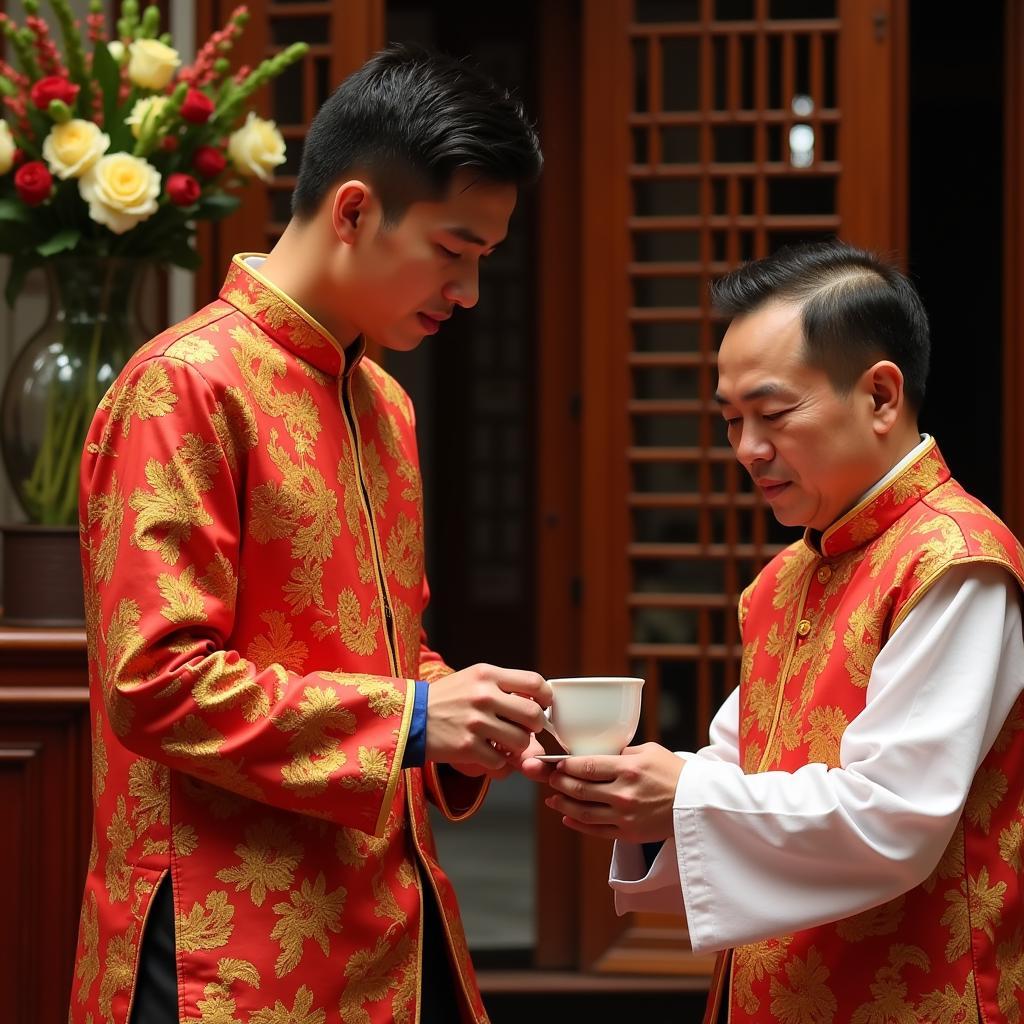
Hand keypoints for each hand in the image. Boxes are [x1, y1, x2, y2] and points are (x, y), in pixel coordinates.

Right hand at [426, 663, 550, 773]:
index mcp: (487, 675)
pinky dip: (496, 761)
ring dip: (516, 747)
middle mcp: (483, 696)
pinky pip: (500, 761)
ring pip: (521, 742)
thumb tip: (539, 705)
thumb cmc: (446, 698)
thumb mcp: (473, 679)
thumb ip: (503, 687)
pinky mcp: (467, 747)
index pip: (534, 682)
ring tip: (502, 742)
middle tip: (525, 729)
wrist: (408, 716)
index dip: (546, 697)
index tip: (543, 705)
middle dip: (535, 726)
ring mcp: (476, 722)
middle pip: (533, 715)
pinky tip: (485, 752)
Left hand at [543, 743, 684, 842]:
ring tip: (552, 799)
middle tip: (548, 778)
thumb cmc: (674, 772)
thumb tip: (593, 753)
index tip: (554, 762)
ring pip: (583, 812)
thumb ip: (620, 753)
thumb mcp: (648, 751)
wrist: (698, 804)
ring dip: (563, 805)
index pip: (586, 766)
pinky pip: (596, 831)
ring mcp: (626, 816)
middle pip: (580, 789)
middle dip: (558, 783)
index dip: (565, 765)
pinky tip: (567, 818)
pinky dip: (578, 824)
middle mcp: (624, 794)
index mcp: (628, 769)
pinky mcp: (629, 834)